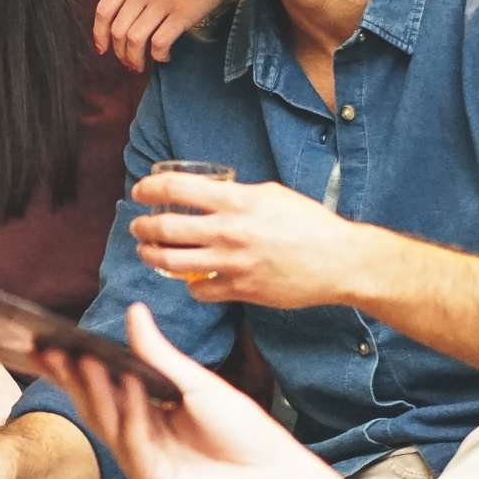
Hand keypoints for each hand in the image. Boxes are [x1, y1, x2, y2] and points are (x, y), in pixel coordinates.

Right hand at [35, 303, 314, 478]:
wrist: (273, 475)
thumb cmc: (243, 432)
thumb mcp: (197, 383)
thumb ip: (159, 354)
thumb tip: (135, 312)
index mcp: (145, 415)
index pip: (100, 388)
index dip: (73, 367)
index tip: (48, 342)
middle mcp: (137, 440)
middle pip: (94, 404)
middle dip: (71, 376)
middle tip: (51, 348)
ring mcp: (141, 463)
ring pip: (107, 423)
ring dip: (96, 389)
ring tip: (85, 358)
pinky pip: (133, 443)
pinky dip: (131, 414)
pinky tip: (131, 386)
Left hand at [93, 0, 221, 70]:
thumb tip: (125, 20)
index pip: (103, 10)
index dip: (99, 34)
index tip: (103, 48)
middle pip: (117, 30)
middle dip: (119, 52)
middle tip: (128, 62)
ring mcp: (161, 0)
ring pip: (134, 40)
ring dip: (135, 59)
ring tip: (141, 64)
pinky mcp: (182, 13)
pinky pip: (159, 44)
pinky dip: (158, 56)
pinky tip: (165, 57)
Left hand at [127, 173, 377, 309]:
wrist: (340, 261)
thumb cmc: (310, 224)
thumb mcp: (272, 195)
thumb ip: (237, 195)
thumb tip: (211, 195)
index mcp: (236, 201)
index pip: (176, 188)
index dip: (149, 188)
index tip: (139, 191)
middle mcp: (228, 231)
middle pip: (164, 228)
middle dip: (142, 226)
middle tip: (138, 226)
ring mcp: (231, 263)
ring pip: (171, 262)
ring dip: (152, 256)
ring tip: (147, 251)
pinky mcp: (240, 290)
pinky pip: (198, 290)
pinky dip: (190, 285)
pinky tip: (191, 279)